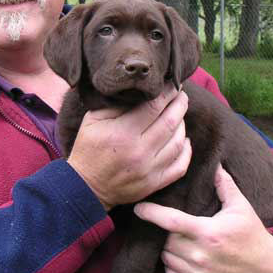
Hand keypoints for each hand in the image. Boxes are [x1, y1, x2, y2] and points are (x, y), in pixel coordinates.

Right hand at [67, 84, 190, 210]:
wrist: (86, 187)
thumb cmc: (88, 149)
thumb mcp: (92, 121)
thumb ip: (115, 105)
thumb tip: (139, 93)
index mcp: (123, 133)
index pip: (154, 107)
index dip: (167, 93)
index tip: (172, 85)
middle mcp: (140, 151)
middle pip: (171, 122)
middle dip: (180, 104)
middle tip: (181, 95)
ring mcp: (150, 170)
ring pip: (179, 142)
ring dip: (183, 124)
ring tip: (179, 115)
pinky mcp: (154, 184)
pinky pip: (180, 166)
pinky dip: (187, 151)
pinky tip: (184, 140)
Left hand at [134, 165, 272, 272]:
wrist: (269, 271)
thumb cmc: (252, 234)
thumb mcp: (241, 206)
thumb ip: (224, 184)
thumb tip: (213, 163)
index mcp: (208, 232)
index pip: (171, 221)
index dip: (151, 213)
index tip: (138, 207)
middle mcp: (200, 255)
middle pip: (165, 240)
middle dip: (164, 231)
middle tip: (170, 224)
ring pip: (166, 258)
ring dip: (167, 248)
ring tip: (178, 239)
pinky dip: (172, 266)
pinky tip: (182, 256)